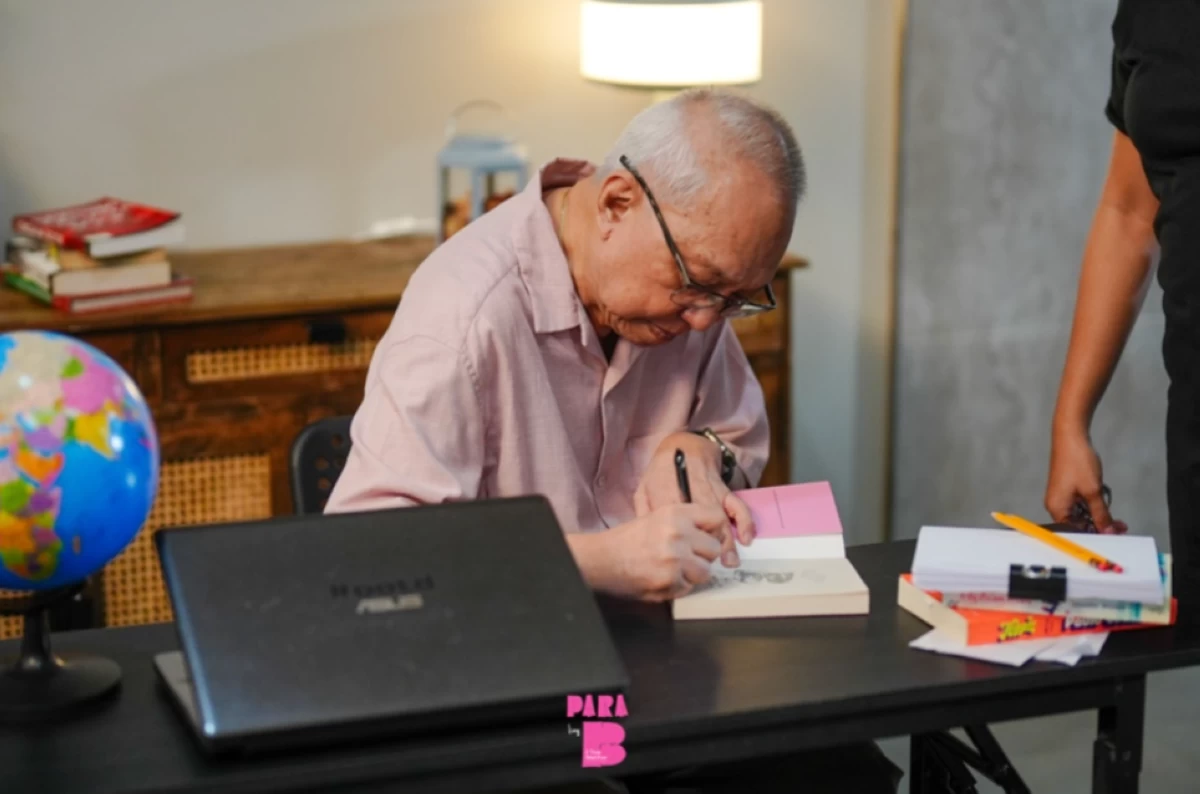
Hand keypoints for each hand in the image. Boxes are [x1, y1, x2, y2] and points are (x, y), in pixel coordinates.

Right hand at [572, 503, 730, 601]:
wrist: (602, 559)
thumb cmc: (628, 539)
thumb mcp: (658, 517)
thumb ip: (686, 523)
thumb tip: (714, 535)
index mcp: (676, 513)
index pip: (716, 518)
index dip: (714, 531)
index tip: (708, 538)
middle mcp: (679, 533)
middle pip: (714, 549)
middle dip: (703, 556)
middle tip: (687, 557)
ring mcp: (676, 558)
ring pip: (706, 572)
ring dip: (693, 574)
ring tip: (674, 569)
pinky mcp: (670, 580)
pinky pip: (689, 587)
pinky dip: (679, 586)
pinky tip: (663, 578)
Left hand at [632, 432, 752, 565]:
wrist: (684, 444)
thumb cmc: (661, 472)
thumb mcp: (644, 487)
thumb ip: (644, 512)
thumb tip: (645, 538)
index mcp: (664, 485)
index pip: (672, 511)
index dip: (679, 533)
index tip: (682, 557)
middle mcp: (688, 485)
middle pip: (699, 514)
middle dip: (708, 540)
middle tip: (711, 564)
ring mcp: (708, 486)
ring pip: (719, 512)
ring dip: (727, 537)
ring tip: (729, 560)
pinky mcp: (723, 487)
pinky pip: (737, 503)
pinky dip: (744, 520)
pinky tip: (746, 538)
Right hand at [1045, 428, 1126, 533]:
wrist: (1071, 437)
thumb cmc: (1077, 462)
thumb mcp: (1093, 491)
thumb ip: (1101, 515)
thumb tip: (1108, 532)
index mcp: (1057, 509)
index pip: (1076, 532)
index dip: (1095, 535)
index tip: (1114, 536)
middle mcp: (1056, 505)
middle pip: (1079, 524)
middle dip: (1100, 525)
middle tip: (1120, 526)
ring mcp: (1061, 497)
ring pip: (1082, 514)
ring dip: (1099, 515)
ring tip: (1115, 515)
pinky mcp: (1067, 489)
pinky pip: (1081, 504)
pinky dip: (1093, 505)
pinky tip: (1104, 500)